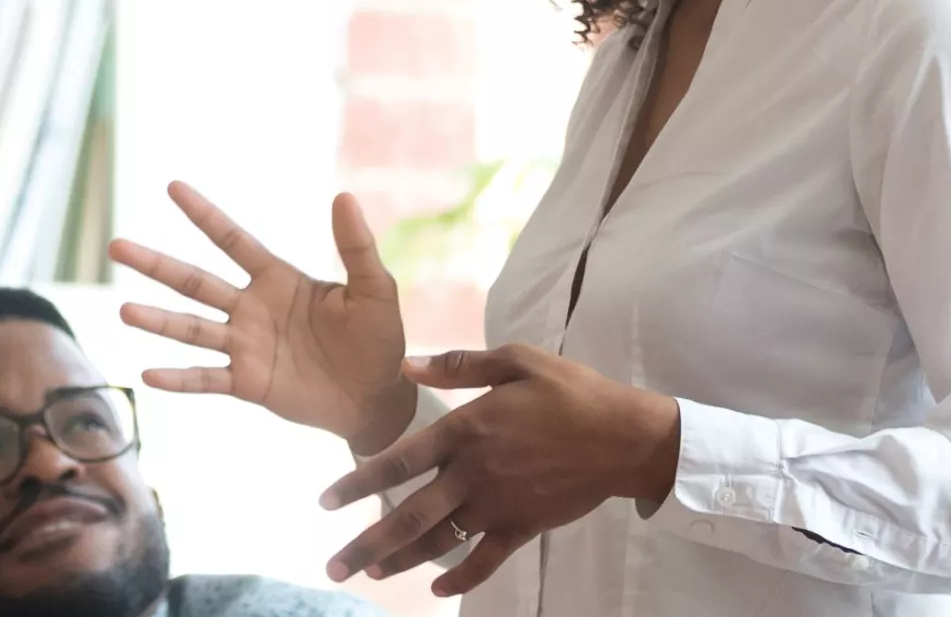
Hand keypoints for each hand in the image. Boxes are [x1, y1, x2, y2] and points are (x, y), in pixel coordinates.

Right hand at [108, 184, 412, 451]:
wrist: (378, 398)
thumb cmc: (379, 338)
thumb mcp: (374, 289)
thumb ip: (356, 247)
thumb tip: (344, 197)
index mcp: (278, 279)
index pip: (233, 240)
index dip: (203, 215)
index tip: (173, 187)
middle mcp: (252, 308)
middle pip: (196, 281)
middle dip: (156, 265)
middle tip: (116, 246)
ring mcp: (245, 346)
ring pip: (192, 329)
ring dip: (158, 320)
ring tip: (124, 311)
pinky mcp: (248, 383)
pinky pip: (207, 379)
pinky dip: (179, 379)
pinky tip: (148, 375)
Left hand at [313, 345, 682, 596]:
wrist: (625, 437)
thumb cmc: (571, 392)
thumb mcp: (517, 361)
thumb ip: (459, 365)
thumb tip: (407, 364)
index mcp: (465, 430)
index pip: (397, 462)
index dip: (357, 484)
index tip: (325, 502)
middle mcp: (472, 474)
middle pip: (408, 516)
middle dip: (366, 546)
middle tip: (333, 568)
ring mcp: (497, 505)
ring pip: (438, 543)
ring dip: (399, 562)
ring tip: (368, 575)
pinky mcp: (522, 526)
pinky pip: (484, 561)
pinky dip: (459, 578)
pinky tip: (436, 589)